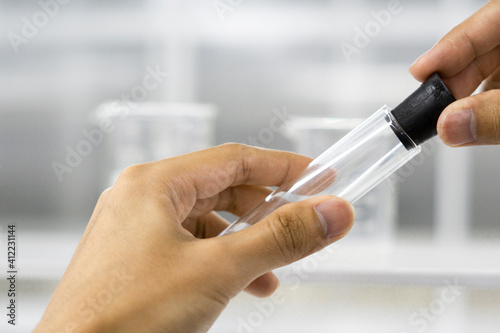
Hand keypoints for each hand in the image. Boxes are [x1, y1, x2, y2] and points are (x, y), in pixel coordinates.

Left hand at [35, 144, 353, 332]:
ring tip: (275, 269)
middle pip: (222, 189)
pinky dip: (223, 260)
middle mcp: (142, 199)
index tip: (318, 177)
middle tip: (302, 222)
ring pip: (208, 222)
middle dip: (266, 209)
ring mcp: (136, 230)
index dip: (282, 167)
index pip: (234, 160)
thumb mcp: (218, 271)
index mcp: (154, 185)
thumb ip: (280, 239)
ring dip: (247, 242)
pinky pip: (191, 247)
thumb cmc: (125, 318)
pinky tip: (243, 285)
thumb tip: (331, 213)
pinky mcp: (137, 258)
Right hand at [410, 0, 499, 146]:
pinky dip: (478, 105)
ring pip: (485, 72)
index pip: (485, 23)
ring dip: (462, 96)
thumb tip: (450, 126)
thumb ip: (495, 116)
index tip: (419, 71)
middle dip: (451, 79)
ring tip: (444, 115)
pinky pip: (493, 89)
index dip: (448, 47)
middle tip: (428, 104)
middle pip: (479, 50)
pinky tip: (466, 116)